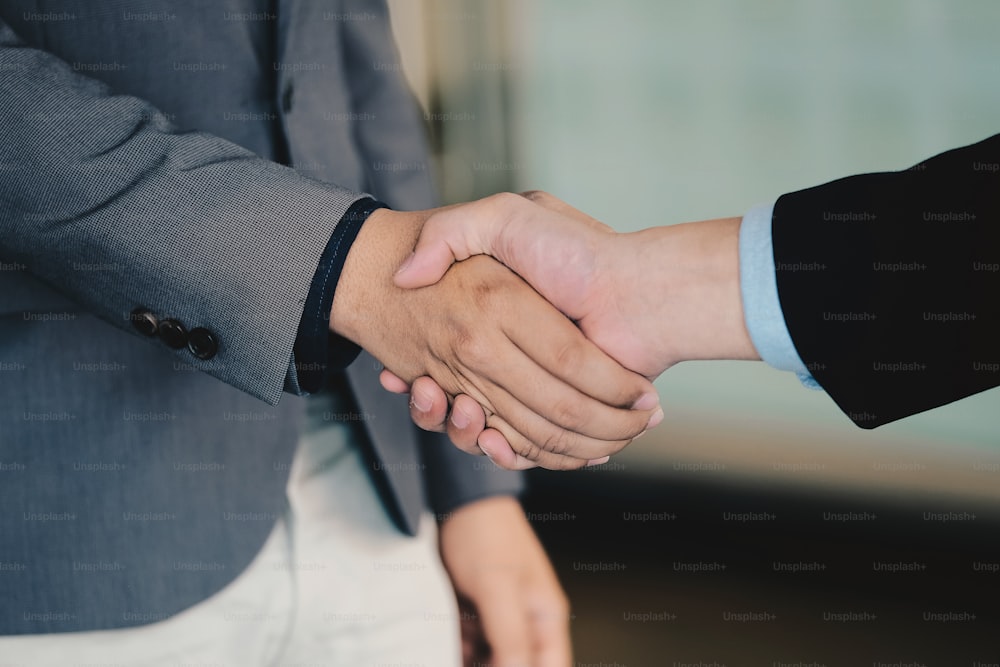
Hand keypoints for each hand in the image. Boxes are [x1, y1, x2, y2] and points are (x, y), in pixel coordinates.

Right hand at [383, 192, 758, 462]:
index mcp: (496, 320)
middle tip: (424, 389)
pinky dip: (506, 452)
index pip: (442, 359)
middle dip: (434, 407)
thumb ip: (452, 231)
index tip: (398, 377)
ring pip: (482, 430)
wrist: (641, 291)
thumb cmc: (576, 253)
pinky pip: (522, 446)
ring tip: (454, 407)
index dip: (416, 376)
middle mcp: (509, 357)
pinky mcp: (558, 414)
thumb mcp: (506, 218)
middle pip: (458, 400)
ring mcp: (533, 387)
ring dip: (461, 431)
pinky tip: (489, 438)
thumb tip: (406, 275)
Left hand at [439, 496, 571, 666]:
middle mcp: (525, 619)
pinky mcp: (474, 611)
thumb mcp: (498, 587)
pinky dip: (458, 651)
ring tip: (451, 655)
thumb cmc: (484, 531)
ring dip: (474, 662)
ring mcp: (499, 616)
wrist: (455, 500)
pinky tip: (443, 647)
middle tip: (471, 663)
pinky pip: (469, 645)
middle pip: (518, 663)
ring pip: (491, 658)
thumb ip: (511, 635)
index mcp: (545, 616)